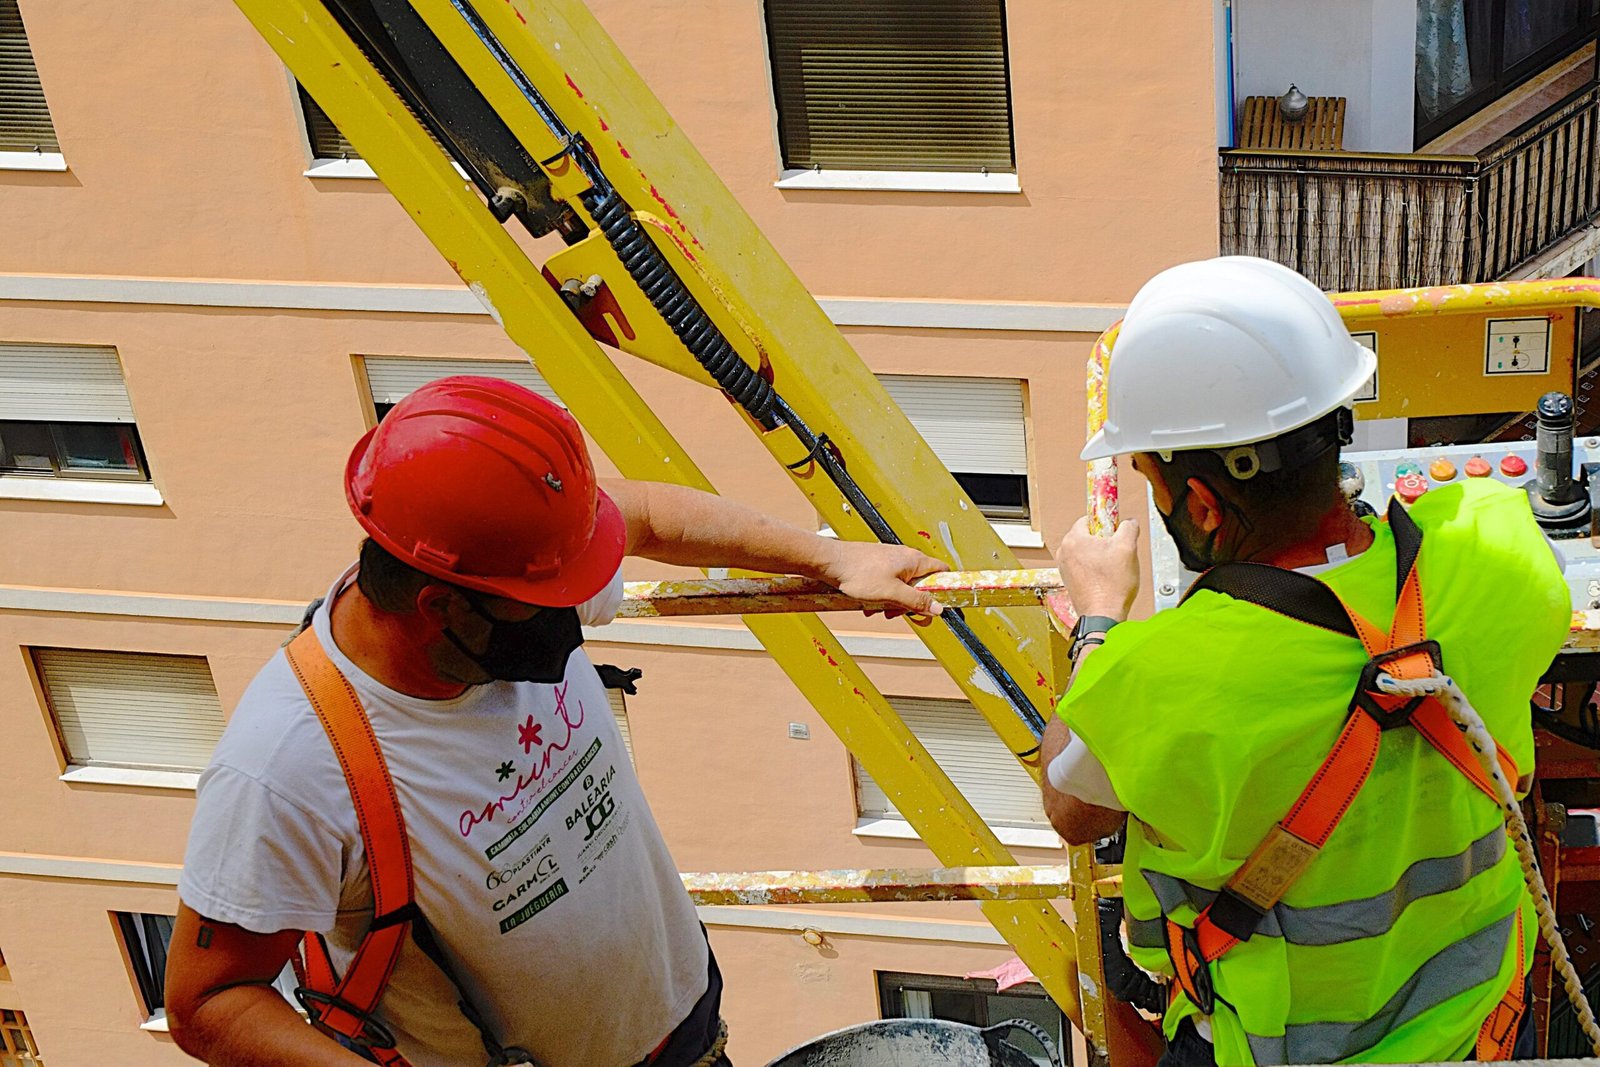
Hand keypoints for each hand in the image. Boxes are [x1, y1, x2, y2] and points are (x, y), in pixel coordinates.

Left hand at [822, 540, 946, 616]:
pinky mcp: (878, 566)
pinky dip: (882, 596)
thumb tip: (937, 608)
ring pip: (902, 587)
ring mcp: (891, 561)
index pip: (942, 571)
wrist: (832, 562)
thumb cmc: (858, 572)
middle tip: (898, 611)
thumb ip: (916, 601)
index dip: (942, 589)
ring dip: (893, 601)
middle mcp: (905, 558)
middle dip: (910, 602)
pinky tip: (869, 603)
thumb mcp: (892, 592)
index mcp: (914, 560)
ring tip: (878, 608)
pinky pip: (888, 585)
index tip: (936, 605)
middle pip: (920, 584)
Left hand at [1054, 517, 1140, 620]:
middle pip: (1088, 535)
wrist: (1103, 616)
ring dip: (1101, 555)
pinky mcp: (1069, 580)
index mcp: (1073, 539)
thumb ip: (1129, 528)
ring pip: (1087, 551)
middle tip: (1118, 552)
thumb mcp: (1128, 548)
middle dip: (1105, 540)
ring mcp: (1065, 567)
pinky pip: (1084, 565)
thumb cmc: (1112, 586)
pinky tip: (1107, 577)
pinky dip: (1096, 568)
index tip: (1116, 527)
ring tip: (1113, 568)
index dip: (1106, 522)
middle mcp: (1064, 552)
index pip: (1089, 518)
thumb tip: (1129, 523)